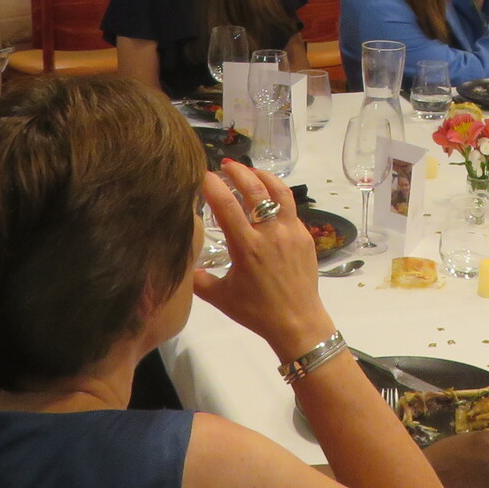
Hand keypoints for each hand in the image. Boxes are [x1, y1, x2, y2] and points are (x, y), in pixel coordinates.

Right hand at [190, 163, 333, 360]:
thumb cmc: (257, 311)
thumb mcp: (221, 298)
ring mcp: (291, 232)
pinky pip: (291, 209)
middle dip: (239, 172)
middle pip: (255, 190)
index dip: (213, 185)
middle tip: (226, 165)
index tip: (203, 174)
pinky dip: (278, 197)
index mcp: (247, 246)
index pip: (226, 205)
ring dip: (264, 177)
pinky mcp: (305, 236)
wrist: (298, 322)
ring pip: (280, 192)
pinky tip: (270, 200)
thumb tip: (183, 265)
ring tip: (251, 172)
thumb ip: (198, 280)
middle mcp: (270, 234)